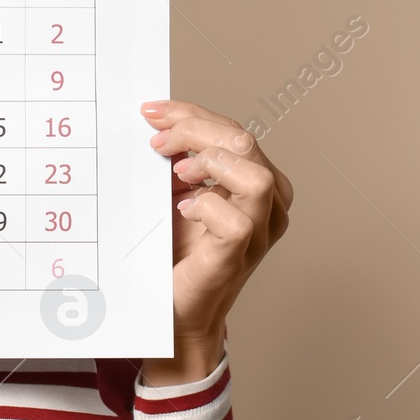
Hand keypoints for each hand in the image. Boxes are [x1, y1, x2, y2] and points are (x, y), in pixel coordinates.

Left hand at [140, 100, 293, 380]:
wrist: (173, 309)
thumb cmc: (176, 253)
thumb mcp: (175, 192)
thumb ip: (178, 159)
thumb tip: (156, 119)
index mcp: (255, 181)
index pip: (231, 130)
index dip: (191, 114)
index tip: (151, 110)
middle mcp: (268, 204)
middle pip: (244, 142)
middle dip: (194, 130)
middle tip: (156, 141)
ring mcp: (259, 231)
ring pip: (254, 175)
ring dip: (209, 164)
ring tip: (177, 174)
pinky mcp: (239, 255)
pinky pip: (237, 220)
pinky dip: (206, 206)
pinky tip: (184, 211)